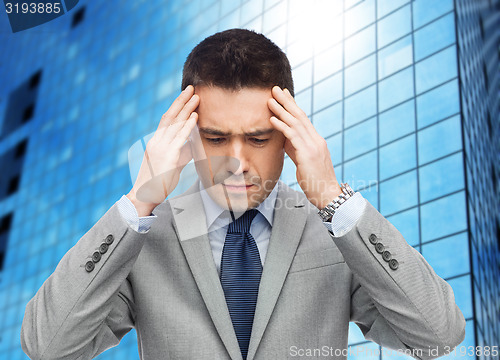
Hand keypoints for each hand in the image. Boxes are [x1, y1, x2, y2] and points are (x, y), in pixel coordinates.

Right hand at [127, 85, 199, 215]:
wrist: (146, 195)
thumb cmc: (159, 182)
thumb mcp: (173, 163)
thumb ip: (182, 152)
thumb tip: (193, 145)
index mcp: (156, 141)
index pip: (167, 119)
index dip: (177, 106)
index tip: (186, 95)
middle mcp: (157, 141)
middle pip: (170, 116)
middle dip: (181, 101)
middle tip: (191, 88)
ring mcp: (161, 148)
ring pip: (174, 123)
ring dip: (186, 109)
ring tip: (196, 97)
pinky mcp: (168, 156)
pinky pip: (179, 138)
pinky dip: (187, 126)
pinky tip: (195, 117)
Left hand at [268, 86, 341, 208]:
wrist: (327, 195)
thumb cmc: (315, 181)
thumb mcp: (303, 161)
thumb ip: (295, 148)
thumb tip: (284, 138)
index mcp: (316, 140)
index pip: (303, 118)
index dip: (292, 105)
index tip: (283, 94)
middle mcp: (316, 140)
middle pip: (300, 115)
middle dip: (286, 101)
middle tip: (275, 88)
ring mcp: (313, 146)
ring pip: (295, 123)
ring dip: (281, 110)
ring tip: (270, 100)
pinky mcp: (308, 154)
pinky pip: (293, 136)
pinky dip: (282, 126)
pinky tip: (272, 119)